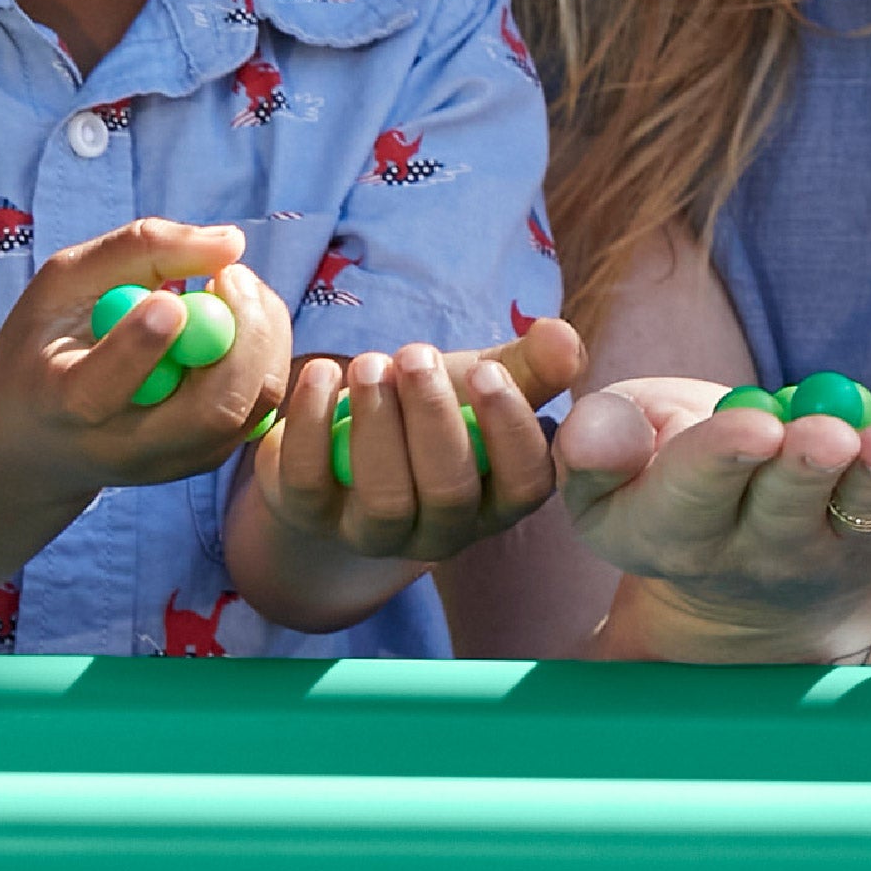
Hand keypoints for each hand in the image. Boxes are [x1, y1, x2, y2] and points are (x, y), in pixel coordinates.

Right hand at [0, 219, 294, 510]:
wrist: (44, 436)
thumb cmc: (50, 341)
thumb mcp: (66, 282)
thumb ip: (138, 249)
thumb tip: (232, 242)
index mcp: (62, 404)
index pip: (103, 390)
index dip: (141, 345)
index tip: (171, 298)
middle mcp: (124, 448)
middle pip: (211, 412)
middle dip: (242, 334)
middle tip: (231, 274)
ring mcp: (173, 462)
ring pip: (251, 406)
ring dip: (261, 334)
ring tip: (228, 289)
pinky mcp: (208, 459)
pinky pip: (263, 404)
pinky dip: (263, 352)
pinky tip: (232, 323)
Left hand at [245, 319, 585, 575]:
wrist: (343, 447)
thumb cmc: (429, 414)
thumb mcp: (479, 385)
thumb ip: (528, 364)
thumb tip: (564, 338)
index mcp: (496, 499)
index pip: (524, 484)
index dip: (510, 431)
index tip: (485, 372)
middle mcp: (441, 531)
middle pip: (449, 492)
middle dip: (433, 417)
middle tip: (415, 354)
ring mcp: (372, 533)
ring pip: (384, 499)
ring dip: (378, 422)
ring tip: (371, 363)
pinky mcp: (308, 516)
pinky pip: (307, 483)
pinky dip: (311, 422)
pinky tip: (322, 373)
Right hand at [551, 377, 870, 662]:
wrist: (746, 568)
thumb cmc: (669, 482)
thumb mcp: (613, 465)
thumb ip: (599, 441)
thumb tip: (591, 434)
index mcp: (672, 532)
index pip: (692, 499)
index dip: (720, 462)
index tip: (750, 429)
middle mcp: (758, 556)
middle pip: (786, 512)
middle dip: (806, 468)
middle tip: (825, 435)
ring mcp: (836, 551)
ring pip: (862, 517)